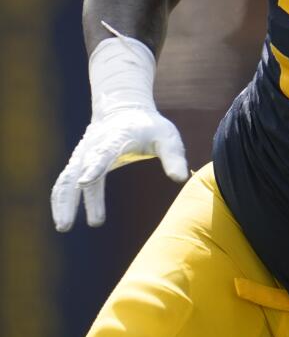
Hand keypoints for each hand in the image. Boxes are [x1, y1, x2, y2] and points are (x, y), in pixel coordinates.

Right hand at [51, 35, 187, 230]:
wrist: (123, 110)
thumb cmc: (149, 126)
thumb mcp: (167, 137)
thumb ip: (173, 157)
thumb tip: (180, 179)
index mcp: (117, 138)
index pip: (104, 152)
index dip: (95, 166)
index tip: (85, 181)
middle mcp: (95, 147)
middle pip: (80, 171)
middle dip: (74, 197)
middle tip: (70, 222)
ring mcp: (83, 155)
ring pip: (66, 179)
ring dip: (63, 202)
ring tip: (63, 227)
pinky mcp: (78, 163)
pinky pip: (64, 182)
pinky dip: (60, 199)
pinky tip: (62, 219)